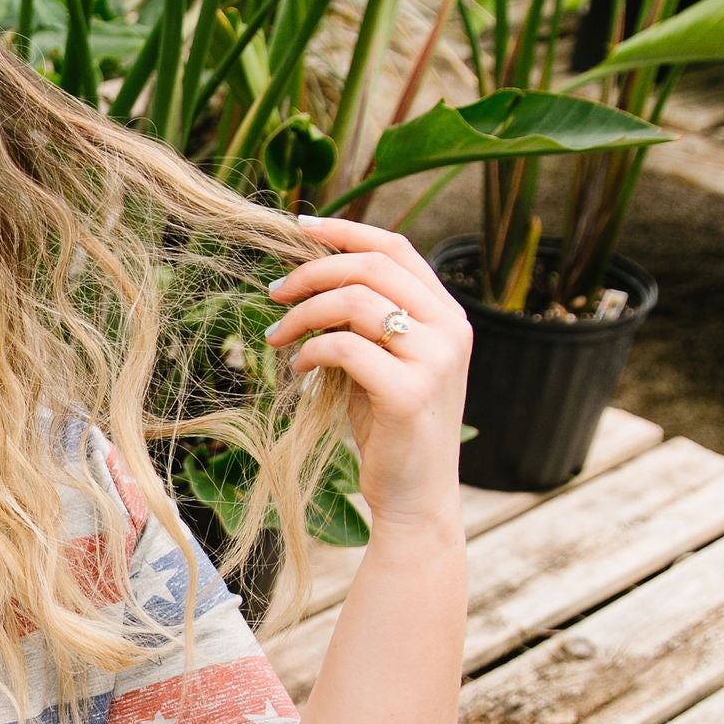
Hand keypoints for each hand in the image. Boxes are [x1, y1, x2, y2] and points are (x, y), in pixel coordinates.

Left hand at [265, 216, 470, 532]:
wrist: (415, 497)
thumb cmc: (390, 427)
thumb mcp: (382, 361)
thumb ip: (363, 319)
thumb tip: (307, 275)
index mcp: (448, 314)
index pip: (396, 248)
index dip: (345, 230)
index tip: (299, 227)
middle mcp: (450, 329)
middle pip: (370, 267)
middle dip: (311, 272)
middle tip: (274, 292)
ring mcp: (434, 360)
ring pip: (354, 302)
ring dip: (303, 314)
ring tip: (277, 337)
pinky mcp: (409, 393)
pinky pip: (344, 348)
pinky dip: (310, 351)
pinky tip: (297, 370)